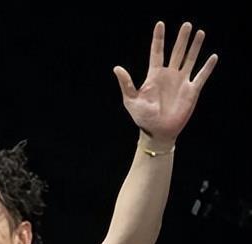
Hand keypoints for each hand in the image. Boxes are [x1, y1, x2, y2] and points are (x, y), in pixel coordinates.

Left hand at [113, 21, 217, 145]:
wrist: (157, 133)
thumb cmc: (143, 118)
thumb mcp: (131, 100)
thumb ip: (126, 84)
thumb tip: (117, 68)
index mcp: (154, 75)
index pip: (157, 52)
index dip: (158, 38)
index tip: (160, 24)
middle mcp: (169, 75)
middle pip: (177, 51)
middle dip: (182, 38)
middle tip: (187, 25)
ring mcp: (181, 82)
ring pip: (189, 59)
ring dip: (195, 47)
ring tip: (199, 32)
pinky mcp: (191, 91)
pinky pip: (201, 76)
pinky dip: (207, 67)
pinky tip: (213, 56)